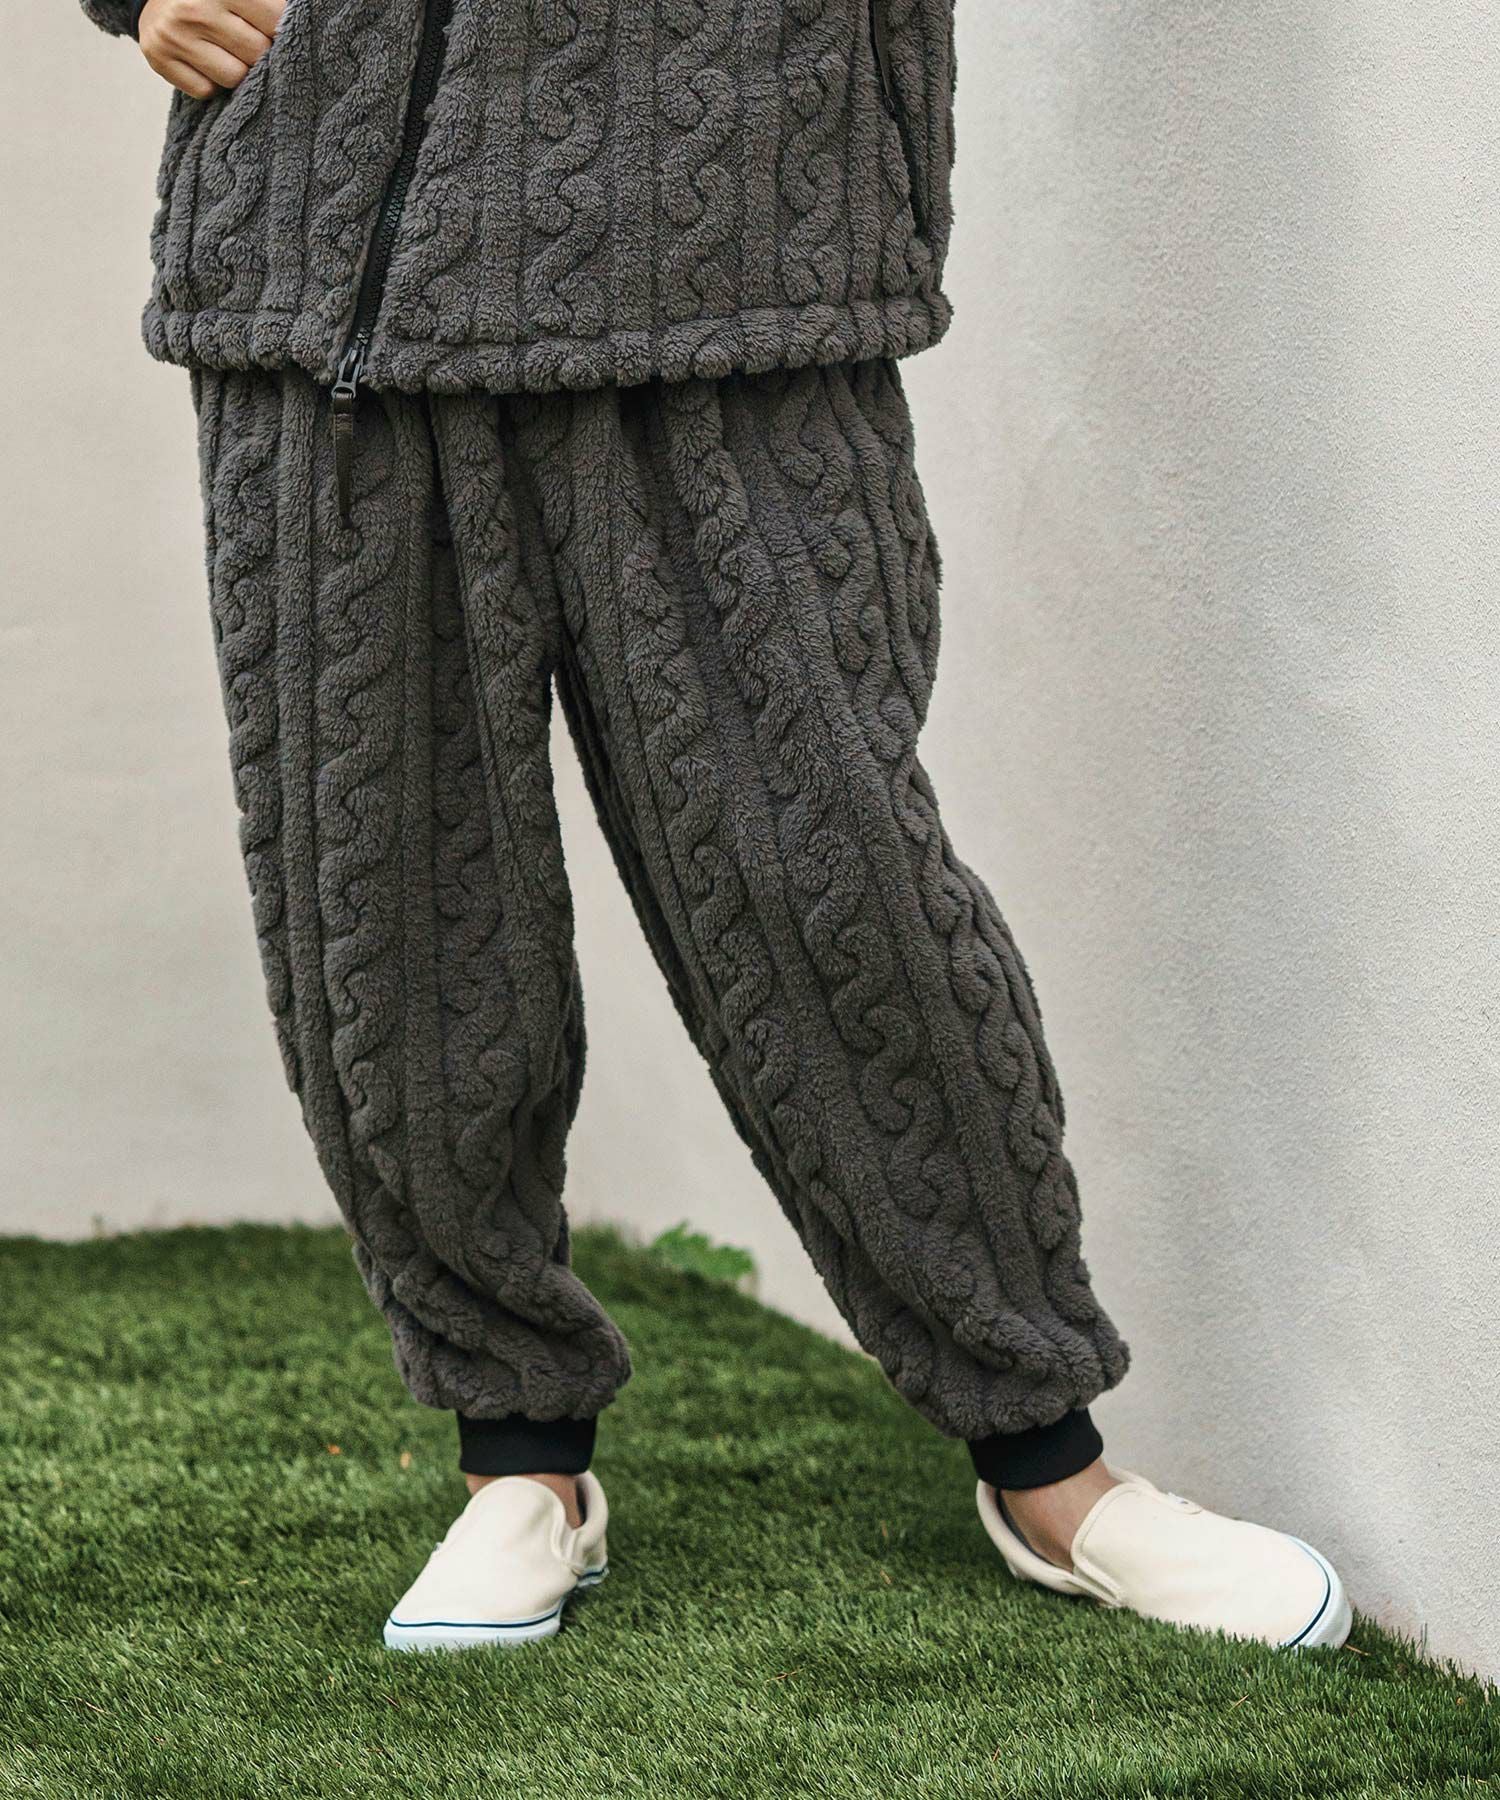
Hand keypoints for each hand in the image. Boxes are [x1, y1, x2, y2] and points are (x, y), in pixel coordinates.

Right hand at [138, 0, 285, 98]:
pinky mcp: (160, 57)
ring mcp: (174, 34)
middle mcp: (195, 8)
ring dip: (237, 71)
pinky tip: (204, 62)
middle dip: (259, 53)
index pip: (275, 20)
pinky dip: (211, 83)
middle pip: (256, 52)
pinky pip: (206, 91)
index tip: (274, 30)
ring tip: (226, 52)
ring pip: (234, 77)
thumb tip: (302, 21)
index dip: (281, 31)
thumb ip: (269, 6)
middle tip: (247, 42)